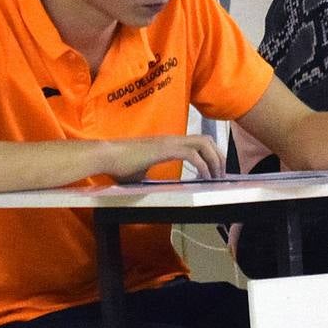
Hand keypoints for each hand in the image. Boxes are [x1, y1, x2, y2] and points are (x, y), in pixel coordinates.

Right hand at [103, 134, 226, 182]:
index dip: (210, 154)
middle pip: (206, 140)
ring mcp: (169, 142)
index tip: (214, 171)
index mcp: (168, 143)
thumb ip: (150, 177)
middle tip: (220, 175)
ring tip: (215, 176)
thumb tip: (151, 188)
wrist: (106, 156)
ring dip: (214, 160)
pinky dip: (203, 166)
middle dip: (218, 156)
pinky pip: (193, 155)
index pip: (198, 141)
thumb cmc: (119, 166)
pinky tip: (204, 177)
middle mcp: (172, 139)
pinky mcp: (165, 149)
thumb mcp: (140, 174)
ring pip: (204, 143)